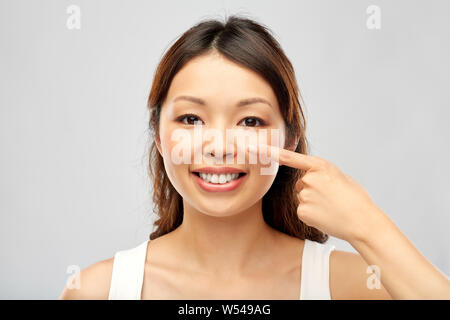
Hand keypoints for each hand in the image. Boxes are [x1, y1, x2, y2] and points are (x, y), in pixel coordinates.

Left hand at [249, 143, 386, 242]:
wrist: (363, 222)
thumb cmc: (356, 199)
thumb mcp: (342, 178)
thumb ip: (324, 175)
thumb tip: (314, 179)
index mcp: (321, 166)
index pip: (290, 158)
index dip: (270, 153)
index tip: (254, 148)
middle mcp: (309, 179)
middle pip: (301, 183)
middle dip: (312, 189)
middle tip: (332, 198)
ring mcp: (304, 195)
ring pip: (302, 197)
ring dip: (313, 202)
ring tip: (331, 208)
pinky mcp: (301, 211)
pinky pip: (302, 210)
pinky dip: (312, 214)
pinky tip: (326, 216)